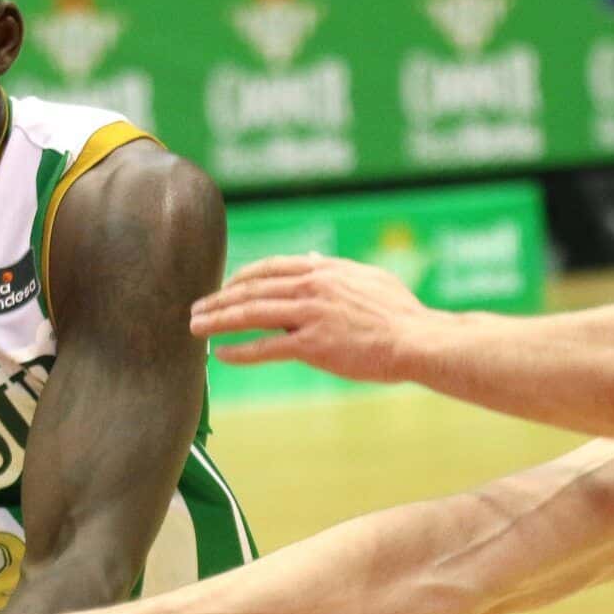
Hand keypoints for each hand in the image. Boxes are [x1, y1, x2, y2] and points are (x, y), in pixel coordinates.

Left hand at [187, 254, 431, 381]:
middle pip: (252, 290)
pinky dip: (239, 351)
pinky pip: (266, 348)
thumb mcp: (368, 278)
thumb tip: (314, 259)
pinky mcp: (313, 345)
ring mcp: (311, 315)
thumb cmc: (400, 313)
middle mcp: (313, 287)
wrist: (418, 339)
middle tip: (195, 309)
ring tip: (196, 329)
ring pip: (251, 314)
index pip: (270, 268)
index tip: (225, 287)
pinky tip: (220, 355)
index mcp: (324, 270)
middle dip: (219, 299)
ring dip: (218, 321)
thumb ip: (336, 269)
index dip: (241, 278)